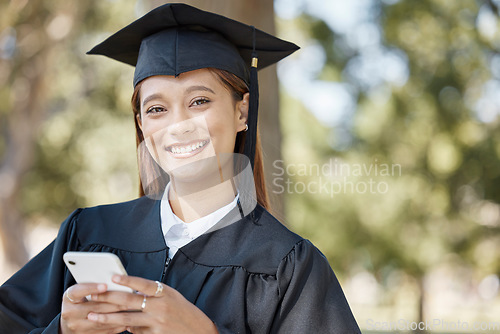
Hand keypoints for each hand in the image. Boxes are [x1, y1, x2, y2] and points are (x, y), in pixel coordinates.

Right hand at [60, 283, 129, 333]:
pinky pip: (103, 331)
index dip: (91, 288)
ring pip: (100, 321)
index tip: (105, 285)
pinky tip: (126, 320)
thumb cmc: (80, 301)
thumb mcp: (81, 292)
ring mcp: (76, 326)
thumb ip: (92, 287)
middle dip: (114, 303)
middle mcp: (69, 313)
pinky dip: (116, 326)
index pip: (78, 291)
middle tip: (129, 298)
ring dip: (117, 315)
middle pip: (94, 307)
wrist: (70, 321)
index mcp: (68, 298)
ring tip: (130, 308)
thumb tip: (113, 281)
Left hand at [87, 275, 218, 333]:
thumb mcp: (172, 297)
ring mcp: (157, 323)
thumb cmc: (183, 311)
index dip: (128, 280)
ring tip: (92, 316)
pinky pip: (136, 332)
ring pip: (127, 320)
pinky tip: (116, 328)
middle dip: (109, 298)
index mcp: (165, 293)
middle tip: (93, 296)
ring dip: (108, 318)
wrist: (199, 331)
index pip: (144, 284)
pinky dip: (127, 329)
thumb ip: (153, 294)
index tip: (113, 277)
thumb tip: (130, 293)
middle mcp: (161, 307)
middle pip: (130, 301)